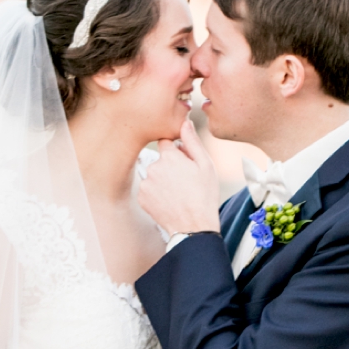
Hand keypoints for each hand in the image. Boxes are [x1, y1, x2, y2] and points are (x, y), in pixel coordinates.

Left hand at [137, 119, 220, 238]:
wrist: (193, 226)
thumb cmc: (204, 195)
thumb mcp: (205, 165)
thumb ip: (192, 141)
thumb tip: (185, 122)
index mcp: (169, 156)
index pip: (166, 142)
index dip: (176, 151)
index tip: (184, 162)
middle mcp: (153, 167)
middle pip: (160, 159)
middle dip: (170, 166)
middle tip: (185, 181)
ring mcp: (146, 183)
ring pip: (154, 174)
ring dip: (163, 180)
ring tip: (178, 193)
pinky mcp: (142, 197)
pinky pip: (149, 189)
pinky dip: (157, 193)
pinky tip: (169, 201)